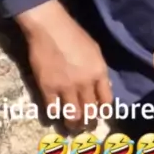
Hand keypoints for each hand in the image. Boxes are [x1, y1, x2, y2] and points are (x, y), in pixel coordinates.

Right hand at [15, 0, 112, 129]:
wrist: (50, 28)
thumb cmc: (74, 35)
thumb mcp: (95, 51)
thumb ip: (99, 70)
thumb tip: (103, 87)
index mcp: (99, 73)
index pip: (106, 101)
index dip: (102, 111)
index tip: (99, 114)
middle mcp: (85, 84)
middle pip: (90, 111)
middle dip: (88, 121)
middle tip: (85, 125)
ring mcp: (66, 88)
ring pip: (72, 115)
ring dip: (73, 123)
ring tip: (71, 125)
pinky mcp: (48, 88)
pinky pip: (52, 109)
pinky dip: (54, 113)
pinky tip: (54, 113)